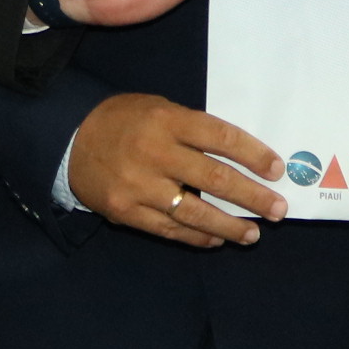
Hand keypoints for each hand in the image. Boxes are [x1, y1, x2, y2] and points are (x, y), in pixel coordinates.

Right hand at [67, 92, 286, 245]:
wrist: (69, 140)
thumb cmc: (123, 120)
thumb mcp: (158, 108)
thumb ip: (191, 129)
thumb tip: (239, 157)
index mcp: (166, 120)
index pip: (220, 137)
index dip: (253, 154)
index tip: (277, 170)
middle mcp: (155, 153)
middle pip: (214, 178)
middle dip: (252, 196)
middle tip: (278, 209)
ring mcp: (139, 186)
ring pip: (194, 211)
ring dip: (230, 225)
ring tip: (254, 234)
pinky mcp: (126, 212)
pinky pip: (170, 229)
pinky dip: (197, 236)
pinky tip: (217, 239)